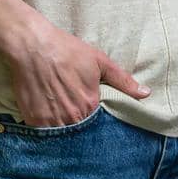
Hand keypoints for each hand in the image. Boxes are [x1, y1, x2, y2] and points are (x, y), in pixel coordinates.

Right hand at [3, 16, 148, 126]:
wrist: (31, 44)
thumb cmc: (66, 50)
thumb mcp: (99, 61)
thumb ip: (122, 81)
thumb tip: (146, 94)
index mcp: (89, 104)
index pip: (97, 123)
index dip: (92, 116)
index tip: (87, 109)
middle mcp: (72, 117)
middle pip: (78, 131)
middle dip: (77, 123)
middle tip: (71, 109)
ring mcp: (51, 120)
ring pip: (60, 134)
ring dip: (61, 126)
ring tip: (58, 111)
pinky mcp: (33, 120)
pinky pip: (42, 132)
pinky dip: (44, 126)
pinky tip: (45, 110)